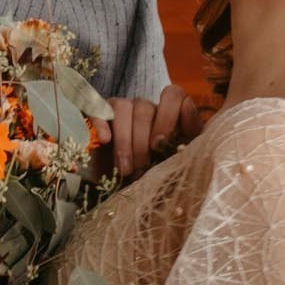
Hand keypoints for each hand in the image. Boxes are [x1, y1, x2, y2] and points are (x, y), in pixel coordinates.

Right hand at [90, 84, 204, 181]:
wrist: (118, 189)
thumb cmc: (151, 178)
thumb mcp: (172, 167)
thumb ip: (185, 152)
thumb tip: (187, 147)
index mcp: (167, 115)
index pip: (173, 95)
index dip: (170, 114)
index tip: (164, 142)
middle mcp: (145, 108)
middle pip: (145, 108)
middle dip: (143, 140)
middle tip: (142, 166)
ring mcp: (119, 109)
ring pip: (123, 107)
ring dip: (125, 139)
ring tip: (125, 168)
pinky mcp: (97, 115)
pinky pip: (97, 108)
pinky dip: (101, 123)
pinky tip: (105, 140)